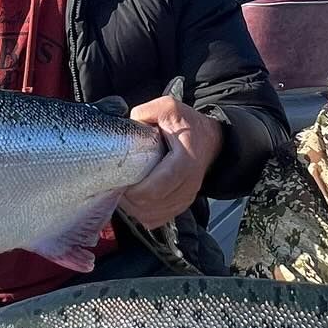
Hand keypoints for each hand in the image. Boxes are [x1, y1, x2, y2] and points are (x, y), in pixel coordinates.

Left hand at [116, 94, 224, 229]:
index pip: (159, 186)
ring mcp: (185, 197)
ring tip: (124, 192)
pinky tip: (134, 200)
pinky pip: (157, 219)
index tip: (122, 181)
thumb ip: (146, 112)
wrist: (210, 140)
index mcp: (186, 161)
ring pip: (153, 216)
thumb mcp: (169, 107)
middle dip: (129, 199)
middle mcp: (189, 184)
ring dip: (133, 208)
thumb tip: (128, 125)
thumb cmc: (188, 125)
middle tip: (117, 185)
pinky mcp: (180, 205)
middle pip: (153, 205)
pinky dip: (142, 214)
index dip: (136, 190)